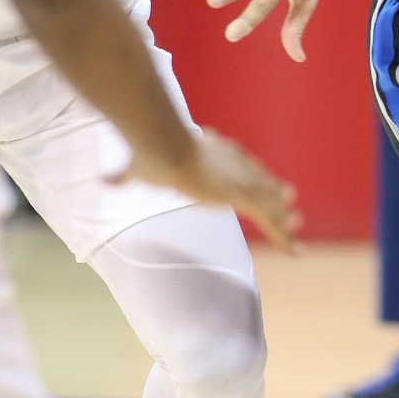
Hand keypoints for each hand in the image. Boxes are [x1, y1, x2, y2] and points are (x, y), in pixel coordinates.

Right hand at [115, 128, 300, 250]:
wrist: (163, 146)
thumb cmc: (149, 153)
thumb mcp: (135, 167)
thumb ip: (124, 176)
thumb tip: (103, 179)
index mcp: (215, 153)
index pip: (239, 168)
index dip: (250, 180)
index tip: (257, 188)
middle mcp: (234, 164)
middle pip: (260, 183)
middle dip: (273, 196)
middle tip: (288, 208)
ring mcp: (241, 180)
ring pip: (270, 203)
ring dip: (281, 218)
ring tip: (296, 228)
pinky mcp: (244, 195)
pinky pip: (271, 220)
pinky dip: (283, 236)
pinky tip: (294, 251)